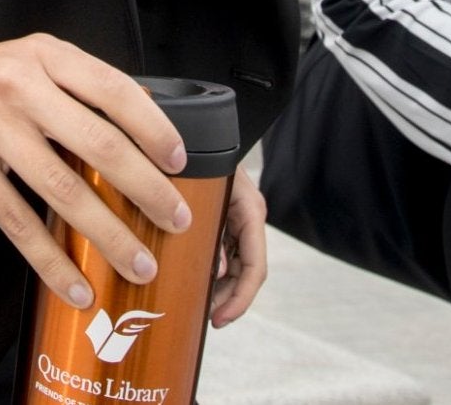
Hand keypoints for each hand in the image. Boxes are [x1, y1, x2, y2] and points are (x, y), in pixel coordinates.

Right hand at [0, 36, 191, 309]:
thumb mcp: (25, 63)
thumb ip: (73, 89)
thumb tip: (137, 137)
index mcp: (45, 56)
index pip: (116, 90)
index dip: (154, 129)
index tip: (179, 161)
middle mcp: (20, 85)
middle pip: (99, 144)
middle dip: (146, 189)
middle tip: (176, 218)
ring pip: (64, 190)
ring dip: (108, 233)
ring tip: (138, 260)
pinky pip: (18, 222)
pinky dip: (52, 260)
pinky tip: (75, 282)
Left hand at [209, 165, 266, 327]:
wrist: (195, 131)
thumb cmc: (202, 153)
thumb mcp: (210, 189)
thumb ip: (214, 228)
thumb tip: (216, 271)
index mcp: (251, 211)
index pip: (255, 268)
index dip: (240, 299)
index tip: (219, 319)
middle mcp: (247, 218)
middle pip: (244, 273)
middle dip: (226, 299)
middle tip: (202, 317)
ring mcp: (236, 219)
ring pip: (233, 267)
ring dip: (218, 289)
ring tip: (197, 306)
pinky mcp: (222, 219)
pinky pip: (222, 253)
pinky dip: (211, 272)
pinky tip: (194, 283)